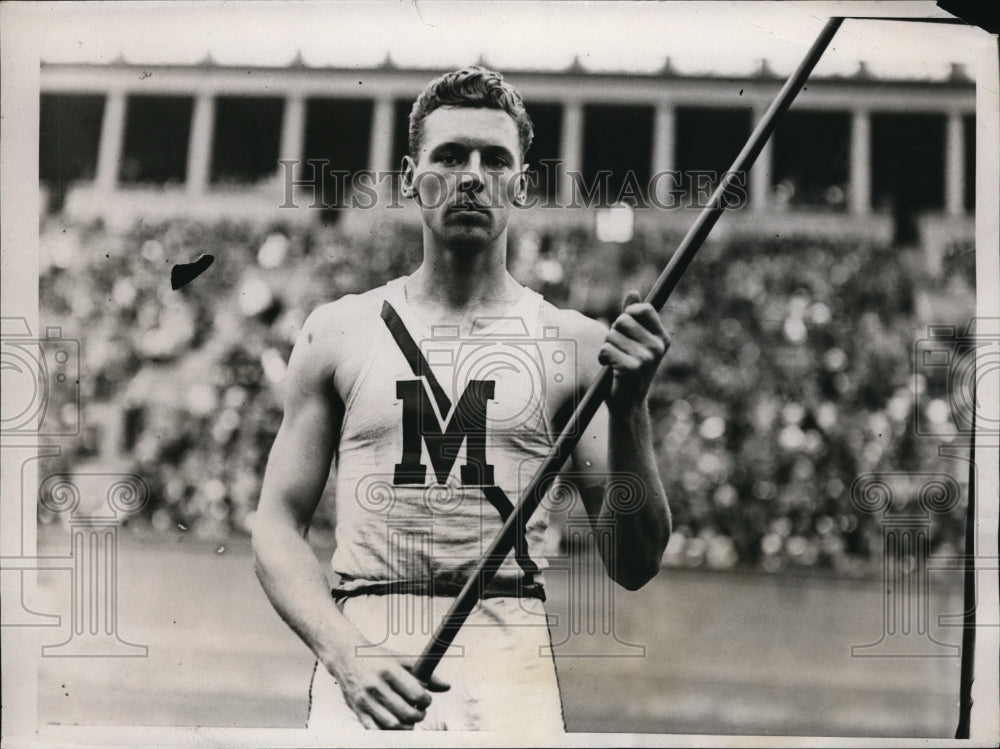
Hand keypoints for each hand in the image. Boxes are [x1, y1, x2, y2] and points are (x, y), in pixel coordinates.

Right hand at [327, 642, 449, 729]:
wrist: (346, 657)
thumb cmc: (378, 658)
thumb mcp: (402, 659)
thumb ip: (425, 673)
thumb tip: (447, 687)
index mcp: (389, 669)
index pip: (415, 693)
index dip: (426, 700)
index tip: (425, 699)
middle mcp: (375, 685)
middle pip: (405, 712)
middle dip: (418, 715)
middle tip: (419, 712)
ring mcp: (365, 700)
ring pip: (392, 725)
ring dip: (406, 726)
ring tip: (409, 719)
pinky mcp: (357, 711)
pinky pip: (375, 731)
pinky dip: (388, 733)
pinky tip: (395, 725)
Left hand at [598, 290, 669, 409]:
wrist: (629, 404)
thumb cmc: (630, 370)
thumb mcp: (636, 342)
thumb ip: (634, 318)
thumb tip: (633, 292)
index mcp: (663, 339)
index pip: (644, 309)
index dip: (628, 314)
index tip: (626, 329)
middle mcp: (657, 347)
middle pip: (623, 320)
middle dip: (614, 333)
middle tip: (619, 350)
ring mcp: (646, 358)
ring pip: (611, 335)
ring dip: (607, 347)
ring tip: (616, 362)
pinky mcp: (631, 368)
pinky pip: (606, 350)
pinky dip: (602, 358)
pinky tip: (611, 369)